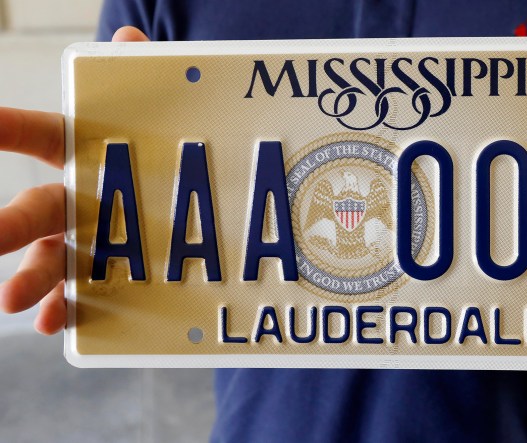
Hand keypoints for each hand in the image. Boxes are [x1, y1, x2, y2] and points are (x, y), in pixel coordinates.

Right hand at [0, 26, 149, 333]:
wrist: (201, 202)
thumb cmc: (169, 150)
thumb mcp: (167, 112)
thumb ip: (147, 76)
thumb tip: (130, 38)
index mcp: (83, 155)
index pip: (37, 134)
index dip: (5, 128)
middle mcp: (76, 200)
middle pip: (33, 210)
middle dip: (6, 224)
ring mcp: (89, 242)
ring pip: (51, 260)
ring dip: (30, 280)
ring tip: (11, 302)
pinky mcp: (110, 277)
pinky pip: (82, 297)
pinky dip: (67, 311)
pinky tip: (56, 324)